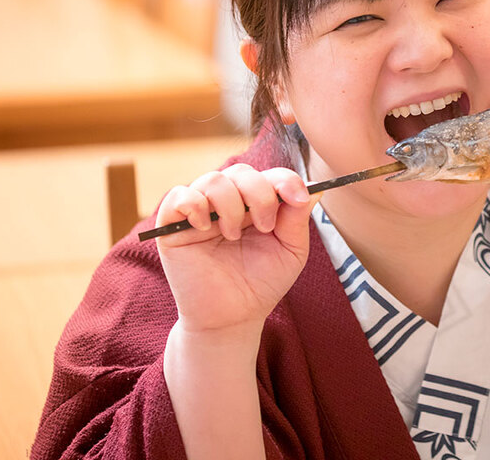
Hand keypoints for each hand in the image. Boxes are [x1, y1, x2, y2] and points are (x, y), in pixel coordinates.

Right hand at [154, 164, 319, 333]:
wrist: (232, 317)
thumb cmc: (261, 283)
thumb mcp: (290, 251)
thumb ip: (298, 218)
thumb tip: (315, 187)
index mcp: (257, 203)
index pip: (270, 175)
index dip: (286, 180)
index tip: (298, 198)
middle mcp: (229, 201)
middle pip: (242, 172)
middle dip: (260, 195)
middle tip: (266, 227)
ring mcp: (201, 211)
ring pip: (213, 180)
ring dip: (230, 205)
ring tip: (234, 236)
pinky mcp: (173, 226)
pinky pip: (178, 195)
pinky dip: (194, 205)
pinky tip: (205, 227)